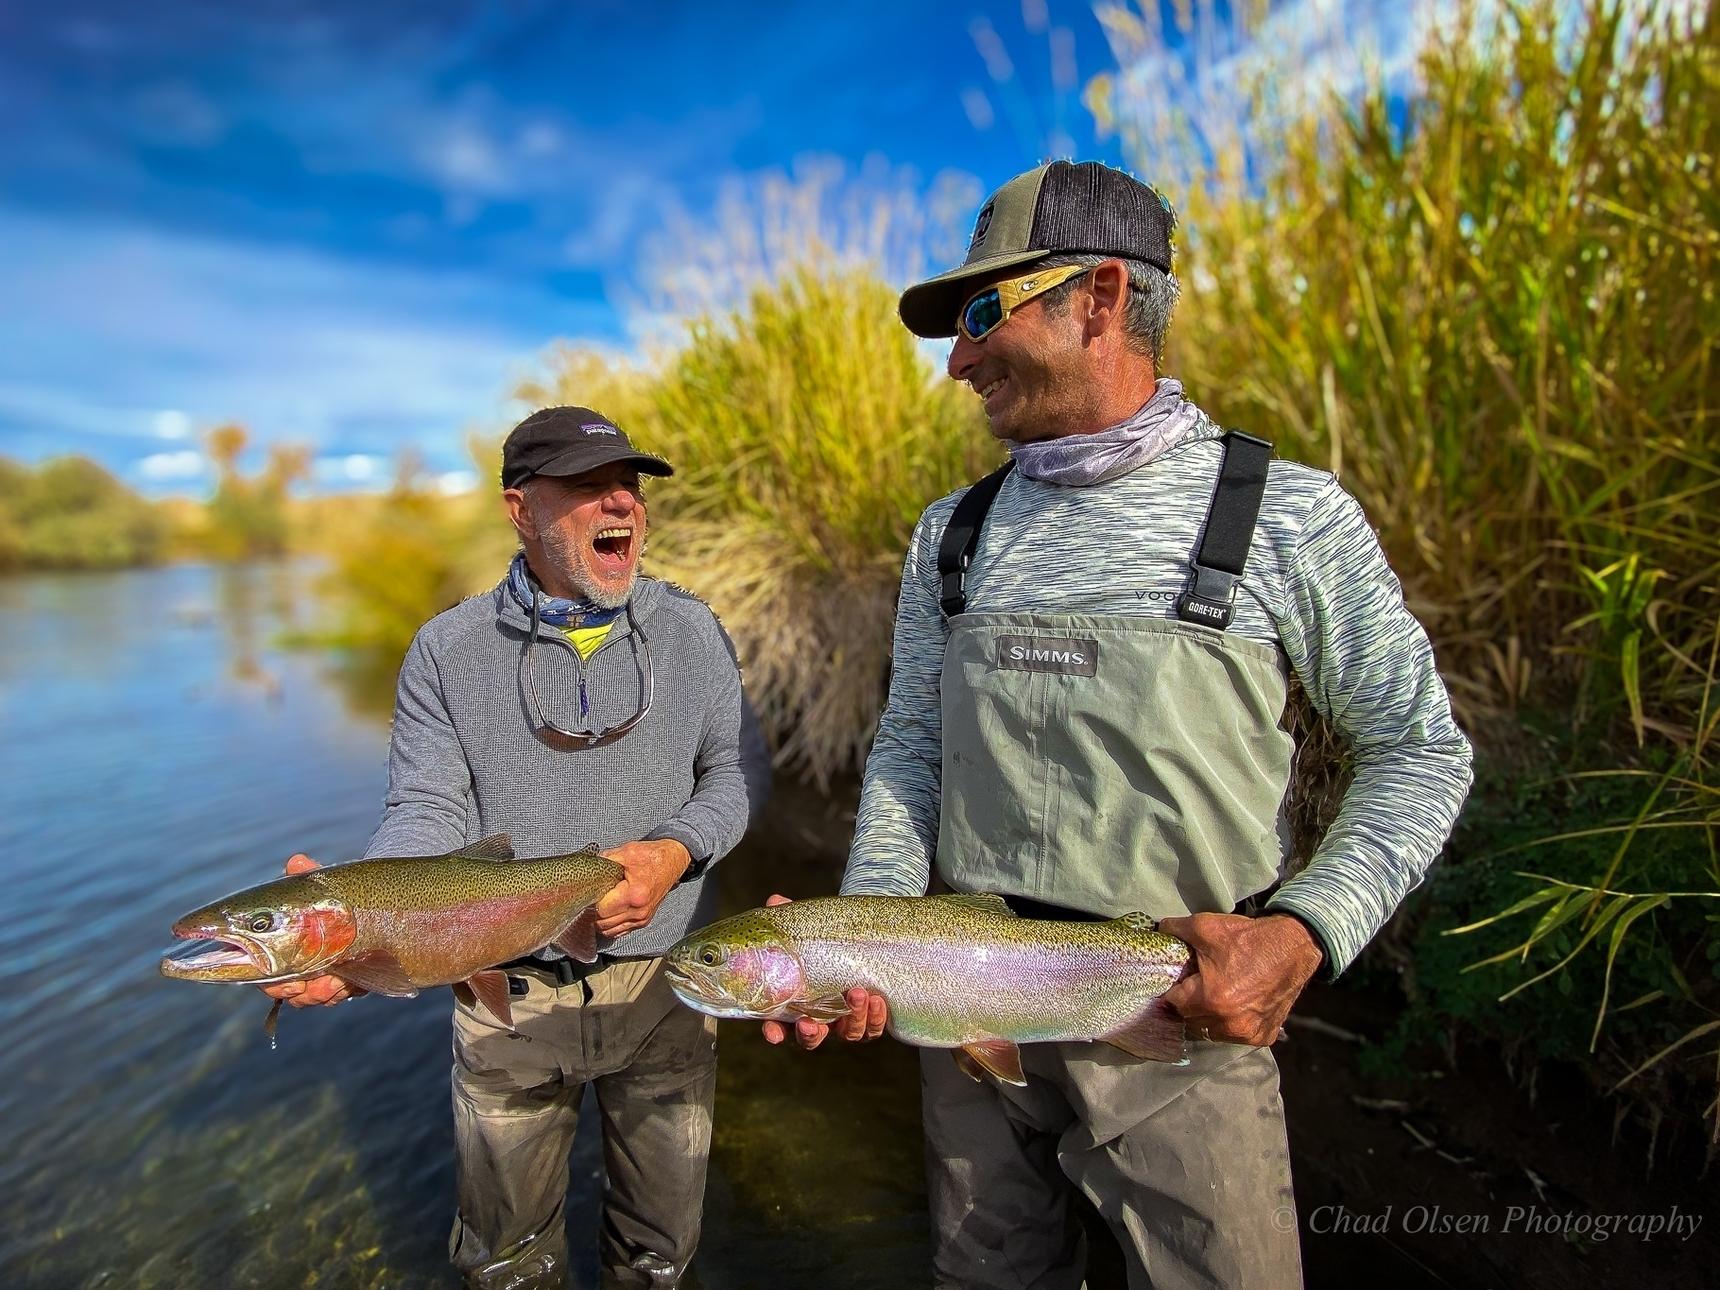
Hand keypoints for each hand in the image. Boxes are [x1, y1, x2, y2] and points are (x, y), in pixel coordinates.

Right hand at [258, 855, 366, 1007]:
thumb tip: (296, 861)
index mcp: (281, 946)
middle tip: (304, 987)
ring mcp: (319, 975)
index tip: (287, 983)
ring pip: (311, 997)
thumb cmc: (331, 898)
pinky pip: (337, 996)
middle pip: (286, 991)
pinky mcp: (343, 980)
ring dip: (320, 994)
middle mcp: (296, 965)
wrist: (365, 905)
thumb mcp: (320, 888)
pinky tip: (347, 984)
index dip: (272, 983)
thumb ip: (307, 877)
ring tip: (332, 984)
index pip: (266, 972)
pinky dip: (341, 992)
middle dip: (296, 993)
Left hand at [595, 839, 691, 937]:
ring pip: (610, 931)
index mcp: (633, 895)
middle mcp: (639, 911)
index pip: (601, 910)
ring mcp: (642, 918)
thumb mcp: (626, 852)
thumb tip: (589, 868)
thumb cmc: (652, 857)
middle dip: (594, 912)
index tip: (591, 891)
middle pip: (603, 924)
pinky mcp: (643, 921)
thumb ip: (605, 860)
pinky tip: (608, 912)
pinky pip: (620, 931)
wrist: (672, 861)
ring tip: (599, 905)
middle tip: (593, 897)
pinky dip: (611, 925)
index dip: (592, 901)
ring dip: (601, 921)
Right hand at [758, 894, 888, 1048]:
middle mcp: (821, 1018)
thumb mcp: (807, 927)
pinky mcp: (871, 1018)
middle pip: (811, 1038)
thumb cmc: (825, 937)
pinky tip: (877, 999)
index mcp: (797, 1002)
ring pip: (847, 1034)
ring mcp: (846, 1021)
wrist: (861, 937)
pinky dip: (875, 1017)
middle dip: (810, 1034)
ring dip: (851, 1018)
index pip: (779, 1025)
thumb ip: (790, 918)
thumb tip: (775, 901)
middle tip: (810, 1023)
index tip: (773, 1031)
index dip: (774, 1032)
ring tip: (857, 993)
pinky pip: (873, 1028)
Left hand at [1158, 913, 1321, 1046]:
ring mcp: (1247, 1034)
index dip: (1174, 989)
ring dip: (1209, 1017)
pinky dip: (1232, 1024)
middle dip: (1190, 1004)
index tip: (1179, 980)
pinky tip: (1237, 1004)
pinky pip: (1237, 1036)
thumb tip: (1157, 932)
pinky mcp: (1264, 1036)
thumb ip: (1174, 929)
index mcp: (1210, 1000)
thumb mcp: (1205, 926)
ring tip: (1217, 995)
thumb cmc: (1248, 938)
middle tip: (1198, 985)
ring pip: (1212, 1032)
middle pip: (1191, 1020)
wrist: (1293, 947)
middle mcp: (1228, 1024)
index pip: (1173, 1004)